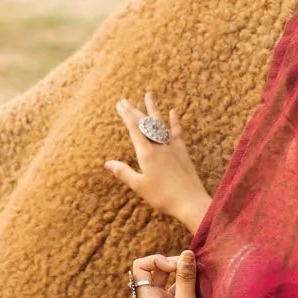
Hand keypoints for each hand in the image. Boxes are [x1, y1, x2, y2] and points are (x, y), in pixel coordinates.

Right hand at [105, 92, 209, 233]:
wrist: (190, 202)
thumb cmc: (162, 197)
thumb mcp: (139, 186)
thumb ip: (124, 172)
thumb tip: (107, 163)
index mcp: (146, 153)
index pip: (134, 129)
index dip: (126, 115)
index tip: (120, 104)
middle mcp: (159, 146)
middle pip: (145, 124)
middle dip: (134, 110)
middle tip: (126, 99)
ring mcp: (172, 147)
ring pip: (160, 124)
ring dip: (154, 109)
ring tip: (149, 95)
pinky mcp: (182, 152)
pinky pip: (177, 132)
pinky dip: (174, 121)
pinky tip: (173, 111)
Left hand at [130, 249, 203, 297]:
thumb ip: (186, 279)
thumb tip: (187, 252)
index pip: (140, 266)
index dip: (157, 260)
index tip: (177, 266)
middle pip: (155, 270)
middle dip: (173, 264)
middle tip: (192, 268)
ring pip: (168, 279)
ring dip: (182, 275)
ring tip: (199, 277)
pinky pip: (177, 290)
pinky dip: (188, 285)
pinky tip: (201, 287)